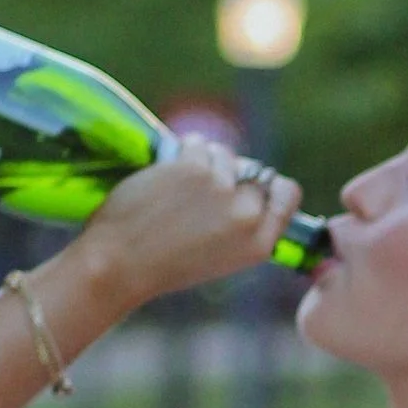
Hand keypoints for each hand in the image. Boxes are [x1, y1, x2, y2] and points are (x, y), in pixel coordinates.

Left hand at [81, 140, 304, 302]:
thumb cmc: (164, 264)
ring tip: (180, 184)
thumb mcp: (221, 256)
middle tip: (203, 187)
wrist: (120, 263)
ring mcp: (221, 188)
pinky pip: (197, 143)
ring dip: (205, 160)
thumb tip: (247, 183)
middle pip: (255, 173)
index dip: (271, 185)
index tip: (253, 183)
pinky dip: (185, 150)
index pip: (288, 194)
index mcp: (259, 244)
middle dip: (232, 174)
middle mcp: (247, 215)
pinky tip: (169, 170)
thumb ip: (242, 224)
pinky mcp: (193, 167)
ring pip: (224, 154)